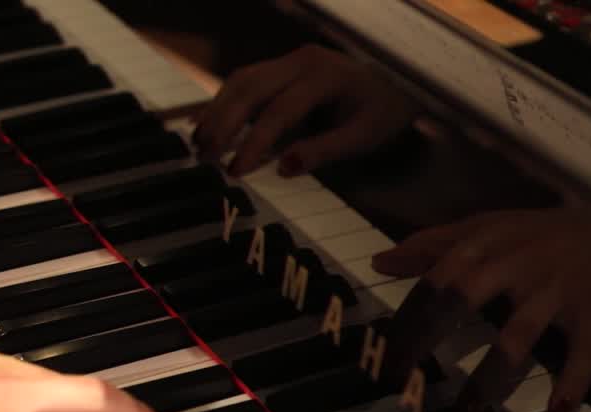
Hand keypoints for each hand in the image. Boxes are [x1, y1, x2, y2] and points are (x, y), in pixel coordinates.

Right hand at [193, 45, 419, 176]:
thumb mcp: (362, 137)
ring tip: (199, 145)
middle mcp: (301, 61)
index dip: (254, 142)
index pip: (279, 110)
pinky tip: (205, 125)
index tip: (235, 171)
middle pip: (250, 88)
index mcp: (324, 77)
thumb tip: (283, 166)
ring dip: (216, 112)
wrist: (392, 87)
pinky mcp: (278, 68)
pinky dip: (221, 103)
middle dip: (223, 124)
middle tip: (205, 157)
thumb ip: (324, 151)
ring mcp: (288, 61)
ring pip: (240, 81)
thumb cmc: (379, 113)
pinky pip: (242, 81)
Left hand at [372, 207, 590, 411]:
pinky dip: (574, 381)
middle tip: (399, 380)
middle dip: (425, 340)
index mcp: (485, 246)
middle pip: (460, 301)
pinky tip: (557, 410)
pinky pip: (585, 351)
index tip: (381, 353)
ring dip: (490, 376)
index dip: (405, 317)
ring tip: (467, 409)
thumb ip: (433, 246)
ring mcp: (555, 290)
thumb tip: (380, 261)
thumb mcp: (487, 230)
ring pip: (517, 335)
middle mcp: (515, 265)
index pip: (433, 282)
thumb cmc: (539, 235)